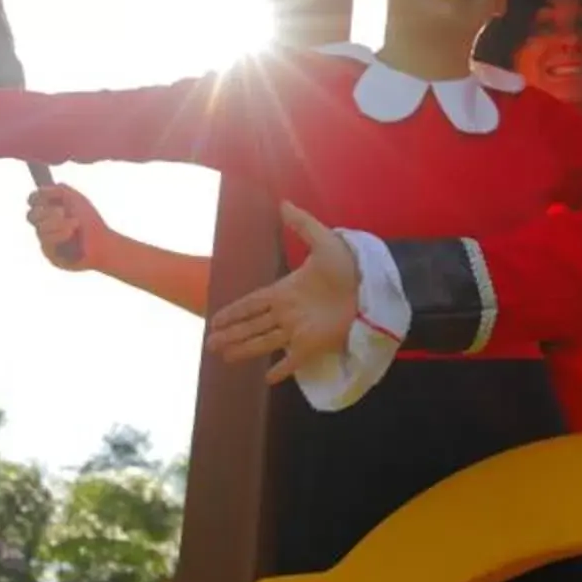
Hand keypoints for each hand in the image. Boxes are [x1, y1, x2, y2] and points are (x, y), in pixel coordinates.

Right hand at [28, 185, 103, 269]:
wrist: (103, 242)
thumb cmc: (90, 221)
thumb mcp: (77, 199)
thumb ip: (59, 190)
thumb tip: (41, 189)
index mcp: (49, 209)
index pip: (32, 201)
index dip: (36, 198)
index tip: (46, 198)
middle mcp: (44, 224)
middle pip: (31, 215)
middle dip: (47, 212)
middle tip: (63, 212)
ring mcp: (45, 240)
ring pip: (40, 229)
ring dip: (57, 224)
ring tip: (76, 223)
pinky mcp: (49, 253)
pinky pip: (46, 243)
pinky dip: (59, 235)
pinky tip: (71, 233)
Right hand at [206, 204, 359, 385]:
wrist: (371, 284)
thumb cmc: (347, 264)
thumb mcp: (323, 240)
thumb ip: (302, 224)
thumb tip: (283, 202)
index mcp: (285, 290)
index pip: (252, 304)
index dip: (233, 312)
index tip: (215, 320)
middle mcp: (287, 313)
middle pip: (252, 326)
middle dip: (231, 335)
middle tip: (209, 345)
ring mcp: (299, 330)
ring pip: (264, 342)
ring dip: (244, 350)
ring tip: (224, 358)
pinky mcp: (314, 344)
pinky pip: (293, 359)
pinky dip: (281, 369)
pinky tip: (266, 379)